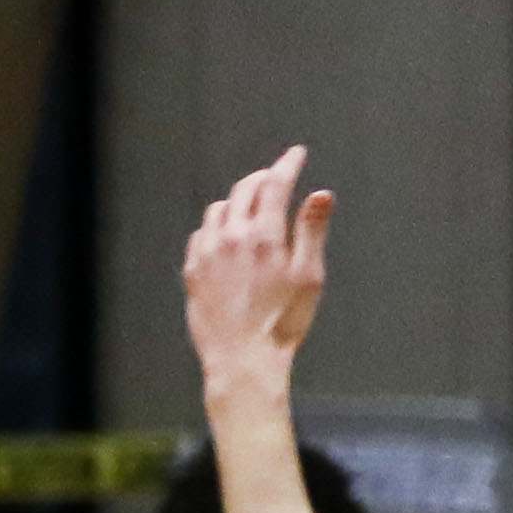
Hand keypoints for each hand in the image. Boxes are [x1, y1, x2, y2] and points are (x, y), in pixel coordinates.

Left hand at [182, 149, 334, 393]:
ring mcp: (207, 253)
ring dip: (237, 200)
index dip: (287, 164)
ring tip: (252, 207)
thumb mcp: (309, 276)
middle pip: (244, 190)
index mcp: (264, 236)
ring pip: (219, 209)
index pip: (275, 184)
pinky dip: (216, 225)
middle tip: (277, 177)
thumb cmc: (284, 321)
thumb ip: (311, 230)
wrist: (243, 359)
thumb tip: (321, 193)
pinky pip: (201, 234)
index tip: (297, 153)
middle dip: (263, 178)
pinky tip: (226, 236)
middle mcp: (231, 237)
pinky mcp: (192, 271)